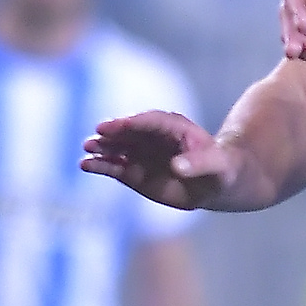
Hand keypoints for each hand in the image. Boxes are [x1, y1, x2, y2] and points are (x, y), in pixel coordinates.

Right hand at [82, 110, 250, 211]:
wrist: (214, 184)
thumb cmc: (220, 169)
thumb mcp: (216, 166)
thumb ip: (198, 164)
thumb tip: (176, 167)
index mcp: (174, 127)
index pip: (149, 121)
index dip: (132, 123)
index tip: (117, 125)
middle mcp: (152, 137)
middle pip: (128, 131)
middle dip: (113, 132)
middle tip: (96, 134)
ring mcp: (140, 153)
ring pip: (117, 147)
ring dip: (101, 147)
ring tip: (87, 149)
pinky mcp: (132, 171)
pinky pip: (113, 166)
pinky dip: (100, 166)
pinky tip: (85, 165)